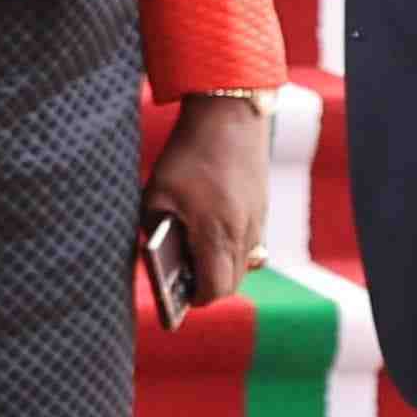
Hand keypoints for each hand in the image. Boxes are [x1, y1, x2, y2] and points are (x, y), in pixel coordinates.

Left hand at [144, 95, 272, 311]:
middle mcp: (244, 233)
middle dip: (206, 287)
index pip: (214, 289)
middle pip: (230, 283)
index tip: (177, 299)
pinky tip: (209, 237)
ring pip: (242, 265)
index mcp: (217, 233)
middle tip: (182, 281)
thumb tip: (158, 259)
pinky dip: (230, 249)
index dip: (194, 299)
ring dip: (220, 269)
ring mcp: (258, 223)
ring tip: (193, 260)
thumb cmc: (188, 155)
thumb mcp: (156, 194)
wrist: (229, 117)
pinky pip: (249, 245)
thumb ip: (154, 232)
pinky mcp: (262, 210)